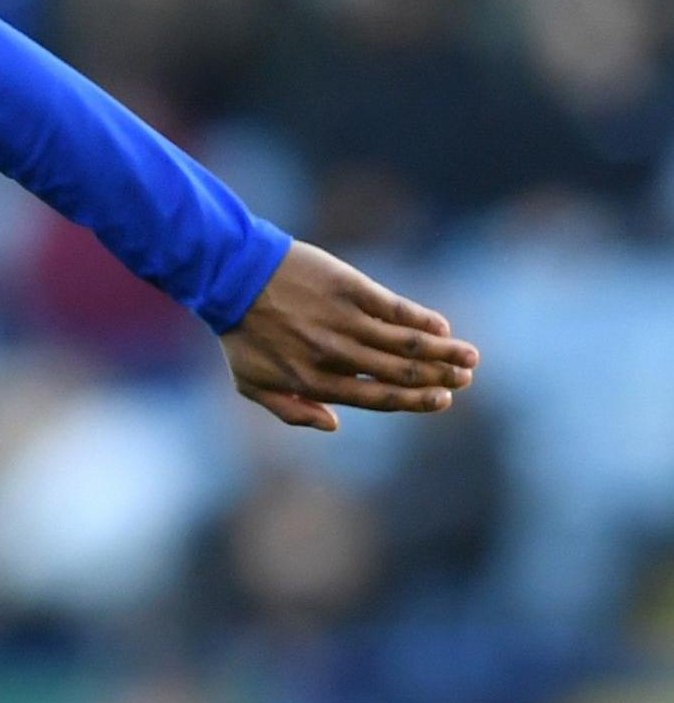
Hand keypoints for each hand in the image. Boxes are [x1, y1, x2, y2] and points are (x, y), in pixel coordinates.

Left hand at [220, 241, 478, 430]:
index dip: (415, 401)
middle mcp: (334, 355)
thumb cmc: (242, 334)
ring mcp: (344, 321)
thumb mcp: (252, 384)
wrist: (232, 277)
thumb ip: (292, 412)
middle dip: (439, 377)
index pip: (377, 398)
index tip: (443, 400)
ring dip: (444, 351)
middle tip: (466, 378)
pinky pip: (396, 309)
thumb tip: (335, 425)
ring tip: (471, 357)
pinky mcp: (351, 290)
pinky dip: (424, 319)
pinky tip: (443, 326)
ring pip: (407, 342)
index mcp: (313, 382)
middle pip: (400, 372)